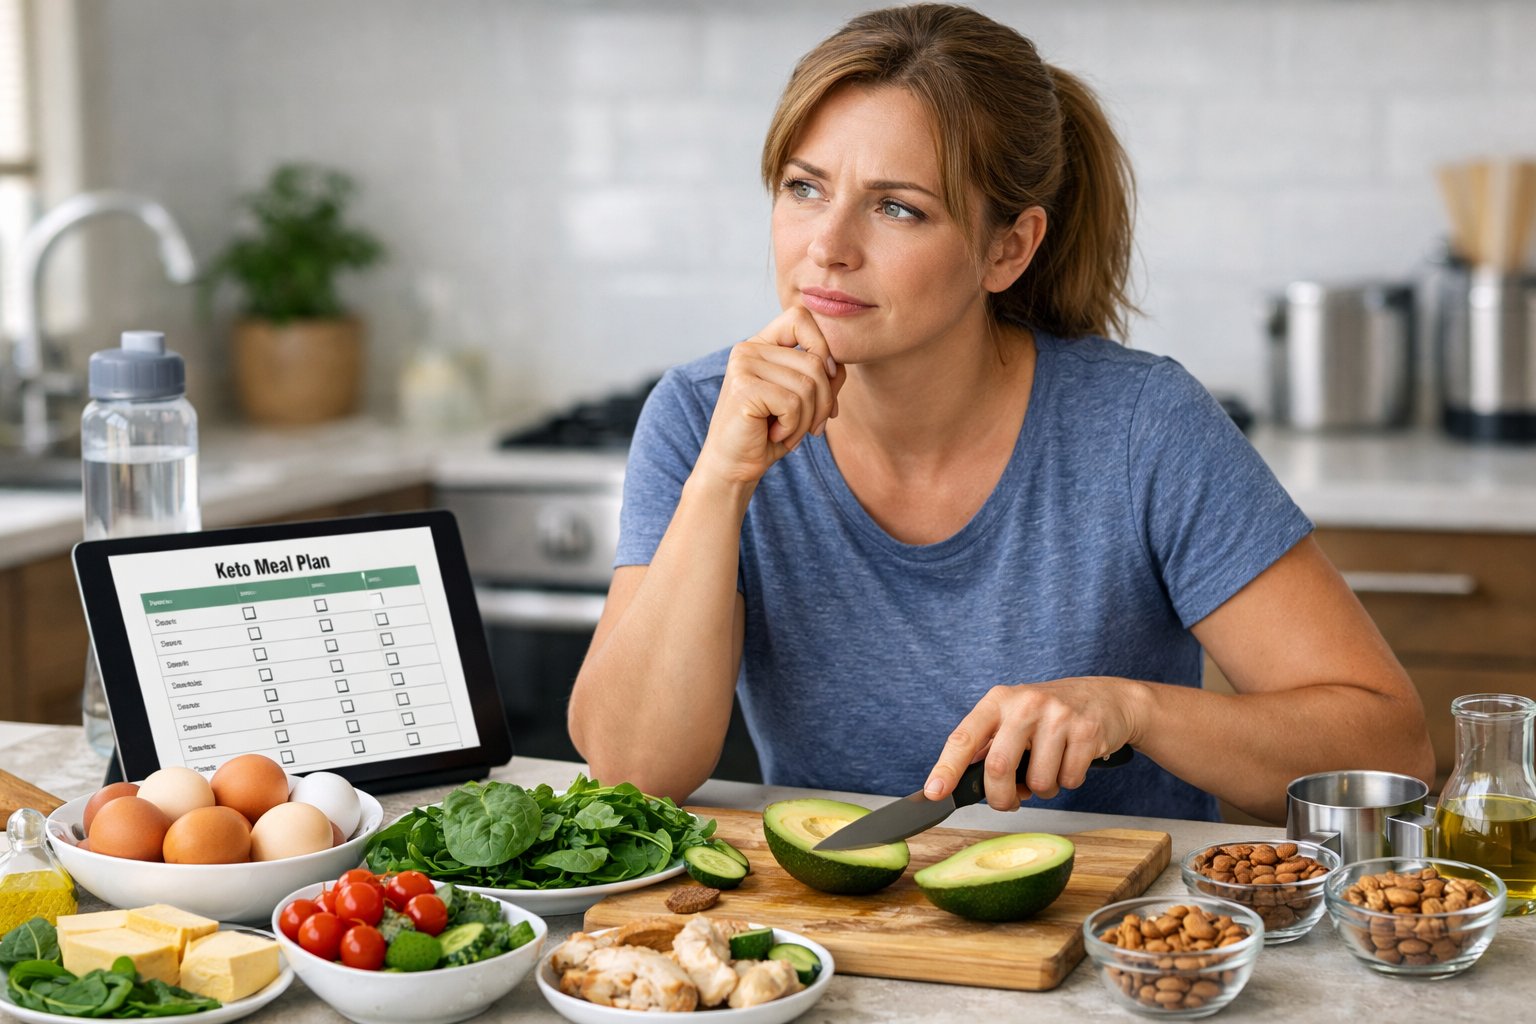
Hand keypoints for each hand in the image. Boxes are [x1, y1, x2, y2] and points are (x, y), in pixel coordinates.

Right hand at [695, 306, 844, 486]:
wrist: (734, 466)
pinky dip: (793, 427)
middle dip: (825, 401)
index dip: (823, 346)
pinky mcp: (743, 388)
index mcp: (760, 344)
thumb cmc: (769, 433)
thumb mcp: (802, 399)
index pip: (801, 318)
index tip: (827, 379)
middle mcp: (747, 349)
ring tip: (789, 433)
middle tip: (812, 427)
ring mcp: (742, 366)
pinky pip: (793, 404)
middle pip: (814, 360)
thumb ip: (821, 375)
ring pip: (808, 385)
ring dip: (808, 419)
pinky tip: (774, 436)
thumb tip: (836, 367)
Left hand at [925, 678, 1145, 810]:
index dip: (946, 768)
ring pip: (1038, 781)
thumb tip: (959, 783)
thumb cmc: (1049, 715)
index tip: (935, 793)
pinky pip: (1069, 780)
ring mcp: (1057, 716)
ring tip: (1048, 770)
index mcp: (998, 701)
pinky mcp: (1087, 731)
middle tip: (1009, 801)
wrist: (1105, 697)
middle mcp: (1025, 704)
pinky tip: (1071, 761)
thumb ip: (989, 745)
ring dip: (1042, 790)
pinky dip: (1068, 782)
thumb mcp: (1013, 716)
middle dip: (1001, 797)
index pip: (964, 737)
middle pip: (998, 767)